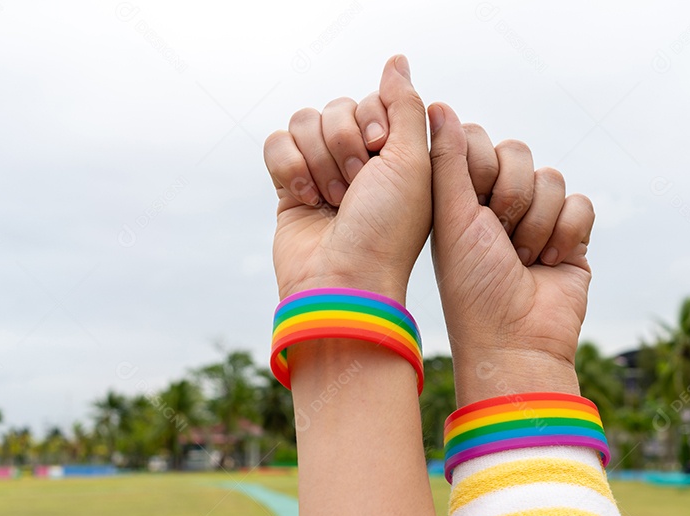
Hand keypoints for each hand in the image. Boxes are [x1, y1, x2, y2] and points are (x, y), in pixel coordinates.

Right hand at [264, 56, 428, 302]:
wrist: (344, 281)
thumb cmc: (387, 229)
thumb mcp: (413, 161)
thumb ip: (405, 105)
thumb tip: (396, 60)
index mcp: (395, 153)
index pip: (372, 100)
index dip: (373, 121)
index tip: (381, 154)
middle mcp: (359, 159)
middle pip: (336, 108)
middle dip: (344, 145)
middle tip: (357, 185)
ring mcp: (322, 172)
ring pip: (303, 122)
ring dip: (318, 160)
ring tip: (332, 199)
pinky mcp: (288, 186)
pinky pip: (276, 143)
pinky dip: (289, 167)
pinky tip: (306, 198)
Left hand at [428, 103, 594, 404]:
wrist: (515, 341)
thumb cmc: (472, 286)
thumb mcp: (451, 217)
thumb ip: (447, 159)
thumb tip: (436, 105)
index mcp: (460, 196)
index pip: (476, 140)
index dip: (478, 165)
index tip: (470, 203)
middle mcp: (498, 203)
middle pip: (518, 153)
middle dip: (511, 197)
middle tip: (498, 237)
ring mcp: (537, 218)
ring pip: (551, 178)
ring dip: (537, 222)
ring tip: (522, 259)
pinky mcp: (572, 235)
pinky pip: (580, 202)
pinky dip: (566, 233)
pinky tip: (550, 262)